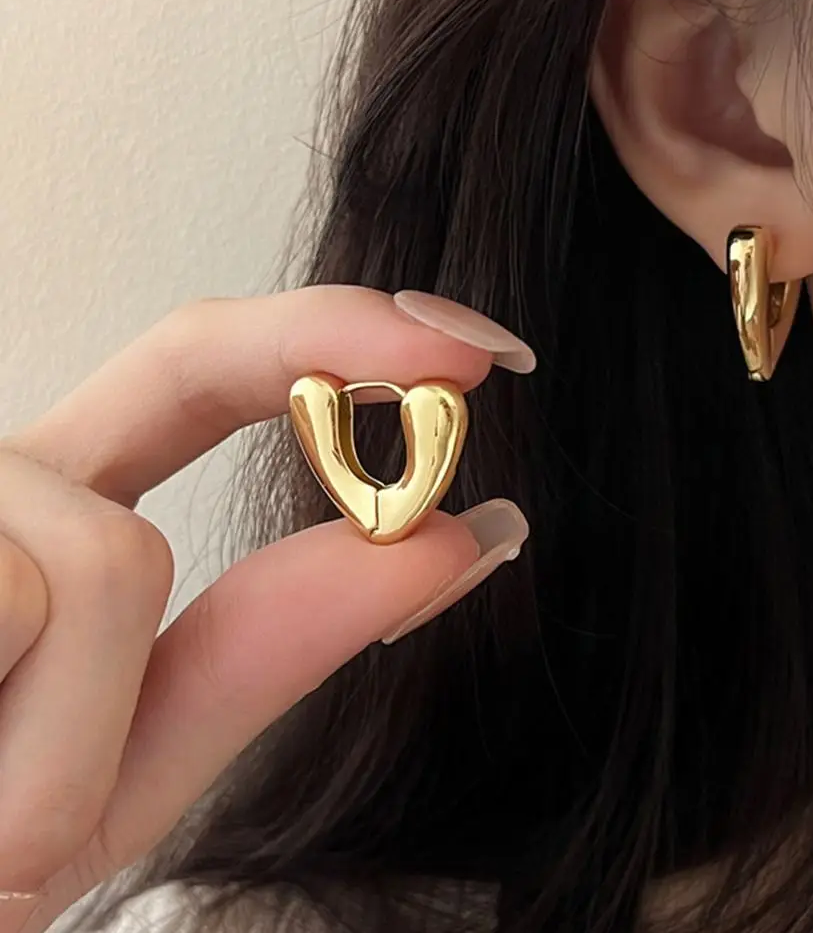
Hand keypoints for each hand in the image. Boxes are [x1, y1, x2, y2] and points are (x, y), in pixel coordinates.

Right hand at [0, 285, 531, 931]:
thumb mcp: (126, 767)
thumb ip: (278, 641)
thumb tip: (456, 535)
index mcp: (48, 513)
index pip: (203, 370)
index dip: (340, 335)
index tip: (477, 355)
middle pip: (187, 360)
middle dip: (334, 340)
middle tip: (478, 361)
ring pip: (109, 560)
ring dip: (86, 738)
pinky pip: (33, 607)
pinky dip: (30, 767)